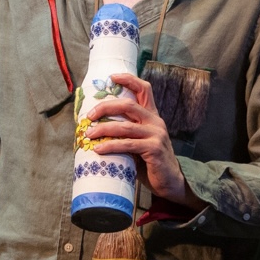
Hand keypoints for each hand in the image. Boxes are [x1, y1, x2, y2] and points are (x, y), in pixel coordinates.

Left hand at [84, 72, 195, 206]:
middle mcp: (155, 122)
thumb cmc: (150, 162)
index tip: (111, 77)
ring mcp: (156, 135)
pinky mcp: (154, 149)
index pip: (144, 89)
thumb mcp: (139, 142)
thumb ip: (126, 132)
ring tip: (89, 134)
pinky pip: (128, 145)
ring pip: (125, 126)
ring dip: (103, 129)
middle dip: (105, 107)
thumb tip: (97, 128)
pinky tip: (99, 149)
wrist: (170, 182)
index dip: (128, 80)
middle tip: (89, 115)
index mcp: (152, 116)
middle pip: (128, 105)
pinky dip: (111, 146)